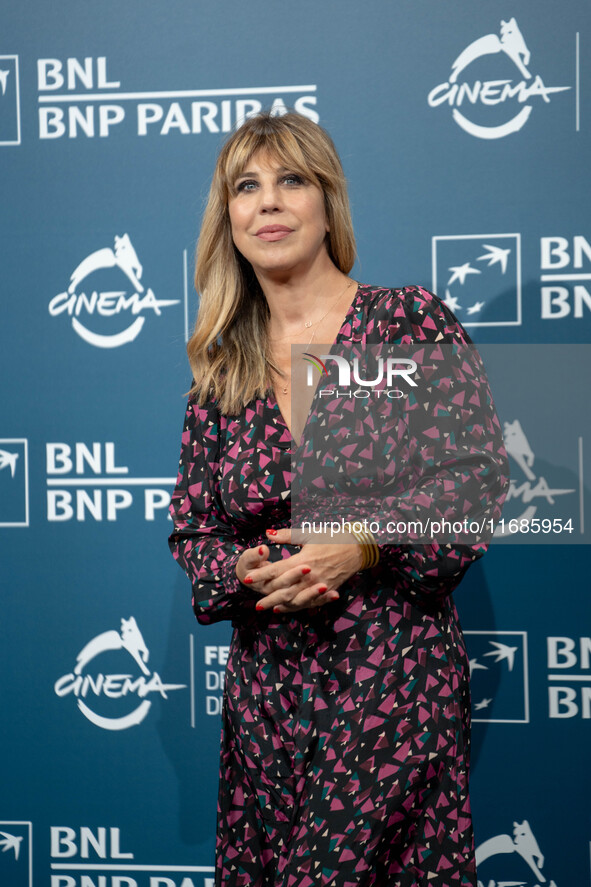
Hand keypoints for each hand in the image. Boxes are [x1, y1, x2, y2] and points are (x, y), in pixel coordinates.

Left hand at [235, 528, 362, 613]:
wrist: (356, 547)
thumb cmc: (331, 538)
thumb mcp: (308, 534)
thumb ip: (287, 536)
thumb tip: (267, 534)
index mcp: (303, 560)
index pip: (277, 570)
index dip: (261, 575)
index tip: (247, 578)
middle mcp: (310, 576)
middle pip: (284, 590)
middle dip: (268, 598)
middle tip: (255, 605)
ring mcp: (319, 585)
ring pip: (296, 600)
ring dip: (281, 605)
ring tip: (268, 609)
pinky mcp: (327, 590)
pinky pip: (310, 603)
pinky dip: (297, 607)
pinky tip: (287, 609)